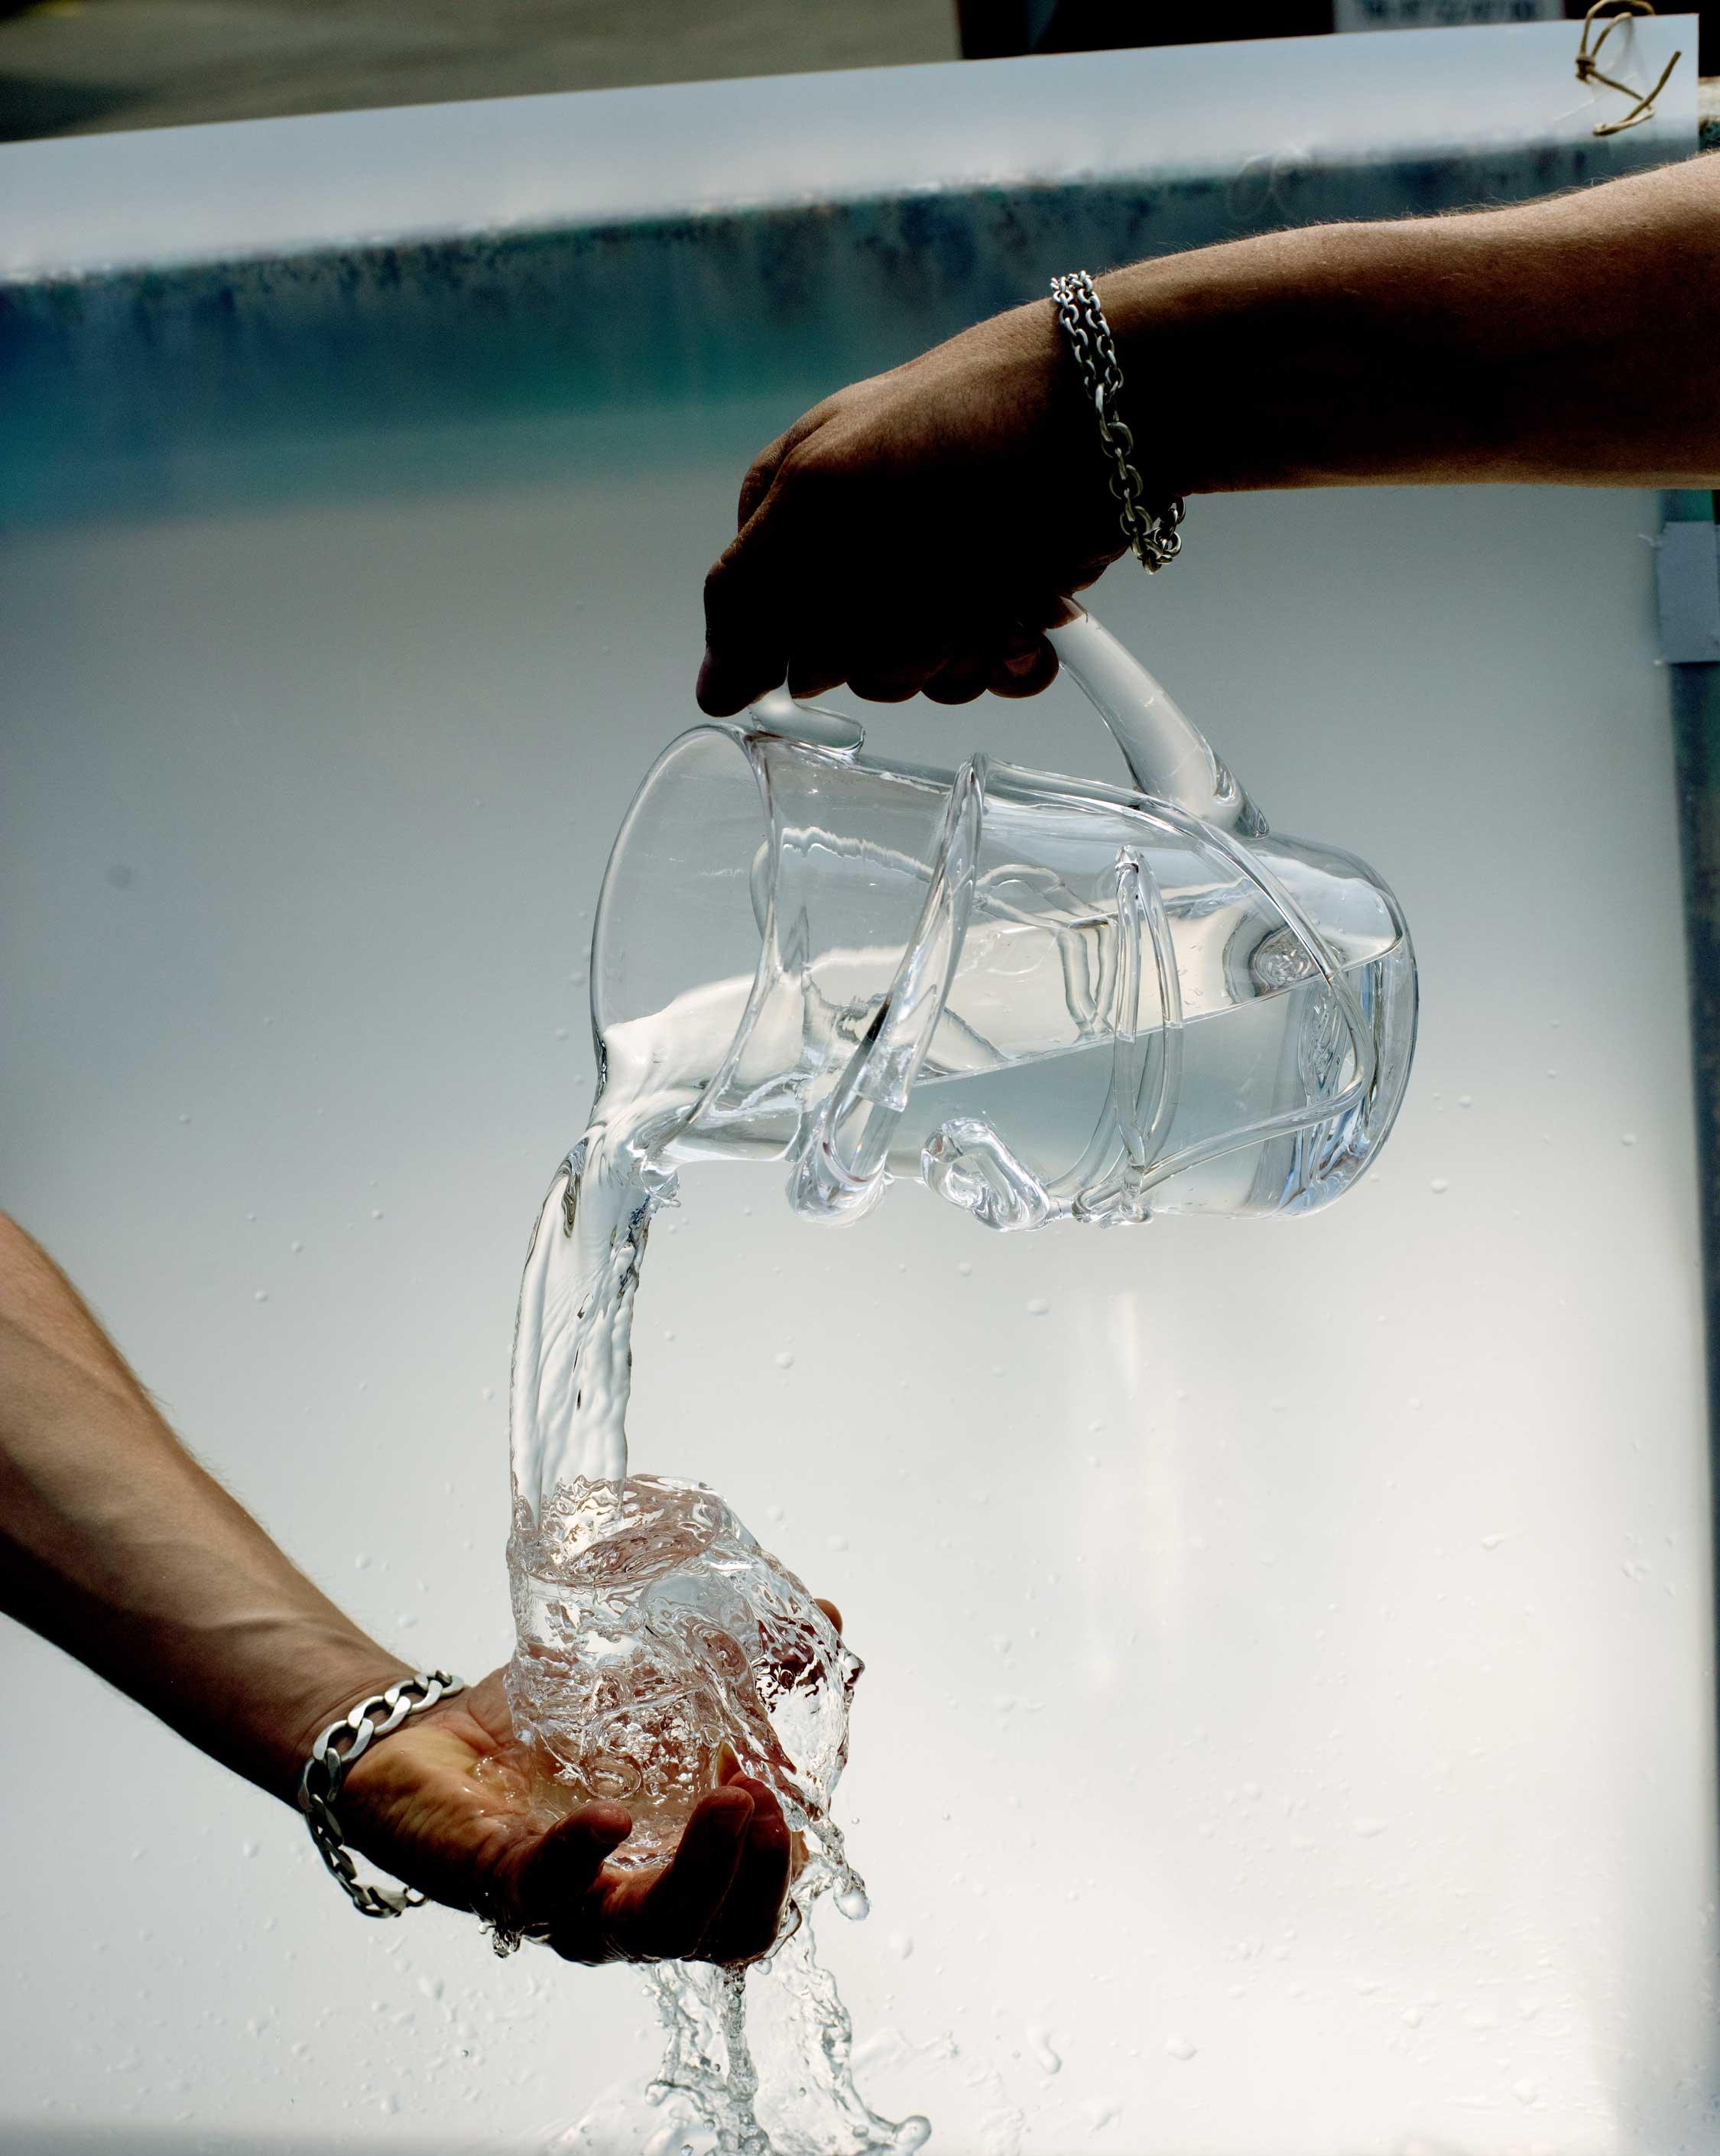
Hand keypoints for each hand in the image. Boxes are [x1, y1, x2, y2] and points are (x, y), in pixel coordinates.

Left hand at [329, 1608, 839, 1966]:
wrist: (424, 1741)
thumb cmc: (544, 1736)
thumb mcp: (651, 1688)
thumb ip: (737, 1661)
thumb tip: (825, 1614)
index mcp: (670, 1872)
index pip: (751, 1910)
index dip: (782, 1865)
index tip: (792, 1789)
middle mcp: (626, 1907)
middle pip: (716, 1935)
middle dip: (757, 1877)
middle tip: (773, 1803)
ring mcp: (565, 1904)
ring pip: (646, 1932)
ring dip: (699, 1872)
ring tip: (730, 1797)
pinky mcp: (498, 1882)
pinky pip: (546, 1891)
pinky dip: (583, 1856)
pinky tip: (610, 1818)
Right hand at [697, 300, 1122, 716]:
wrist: (1121, 401)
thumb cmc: (969, 435)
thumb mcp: (831, 496)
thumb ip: (756, 592)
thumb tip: (714, 691)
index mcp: (793, 507)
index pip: (760, 625)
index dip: (808, 638)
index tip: (855, 612)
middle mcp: (857, 545)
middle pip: (843, 662)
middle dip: (898, 645)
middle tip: (945, 589)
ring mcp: (932, 570)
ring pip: (918, 674)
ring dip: (964, 650)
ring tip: (1008, 591)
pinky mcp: (1003, 588)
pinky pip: (988, 670)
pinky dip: (1015, 657)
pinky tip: (1039, 619)